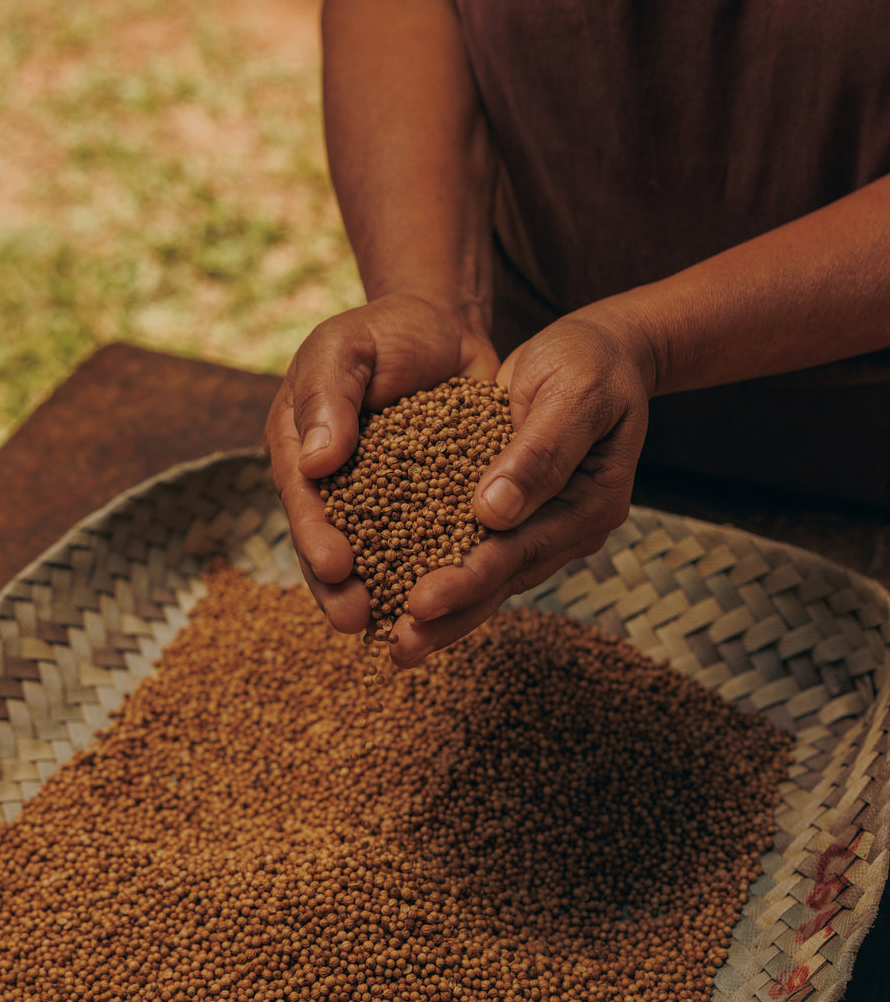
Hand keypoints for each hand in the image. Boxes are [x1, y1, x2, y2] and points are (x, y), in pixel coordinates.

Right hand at [264, 291, 498, 632]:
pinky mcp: (427, 507)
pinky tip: (451, 604)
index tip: (335, 567)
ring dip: (384, 595)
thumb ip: (326, 398)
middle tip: (357, 620)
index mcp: (301, 450)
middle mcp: (334, 486)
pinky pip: (428, 546)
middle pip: (330, 544)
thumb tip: (314, 462)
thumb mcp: (346, 349)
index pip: (302, 500)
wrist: (446, 326)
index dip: (315, 537)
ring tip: (398, 630)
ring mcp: (379, 502)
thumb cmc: (384, 331)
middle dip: (340, 588)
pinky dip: (434, 575)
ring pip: (377, 557)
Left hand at [390, 310, 657, 664]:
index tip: (420, 602)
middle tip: (400, 649)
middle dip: (450, 617)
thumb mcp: (572, 393)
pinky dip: (442, 575)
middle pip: (502, 581)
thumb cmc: (590, 362)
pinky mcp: (518, 516)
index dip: (469, 579)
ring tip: (397, 648)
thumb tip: (493, 512)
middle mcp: (569, 529)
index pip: (520, 551)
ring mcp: (545, 527)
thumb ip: (539, 451)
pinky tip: (401, 598)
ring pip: (489, 579)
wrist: (604, 352)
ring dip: (444, 615)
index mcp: (590, 504)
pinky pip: (478, 553)